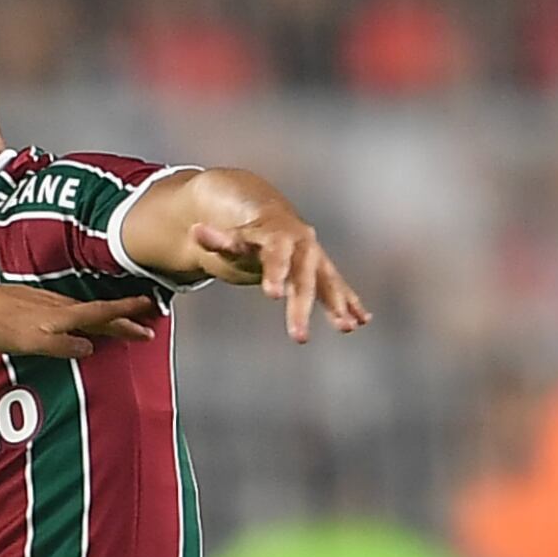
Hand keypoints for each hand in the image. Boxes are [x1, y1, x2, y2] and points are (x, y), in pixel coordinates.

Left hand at [0, 278, 156, 359]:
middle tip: (150, 323)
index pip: (104, 314)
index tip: (151, 313)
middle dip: (127, 318)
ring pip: (89, 311)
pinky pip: (74, 310)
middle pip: (101, 313)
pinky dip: (89, 315)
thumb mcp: (32, 342)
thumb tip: (89, 347)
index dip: (127, 315)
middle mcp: (61, 306)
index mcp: (63, 315)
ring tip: (126, 322)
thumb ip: (62, 345)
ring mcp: (50, 303)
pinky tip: (86, 320)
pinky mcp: (39, 303)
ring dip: (110, 317)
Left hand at [192, 218, 368, 342]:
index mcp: (280, 237)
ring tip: (347, 327)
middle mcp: (304, 247)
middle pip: (304, 278)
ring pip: (329, 283)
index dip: (275, 273)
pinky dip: (350, 303)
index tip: (272, 295)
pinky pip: (339, 288)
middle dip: (302, 307)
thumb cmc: (247, 235)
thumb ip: (216, 240)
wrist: (271, 219)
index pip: (277, 256)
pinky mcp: (324, 271)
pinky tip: (362, 321)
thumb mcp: (231, 239)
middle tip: (299, 338)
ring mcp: (317, 259)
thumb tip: (195, 231)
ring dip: (339, 305)